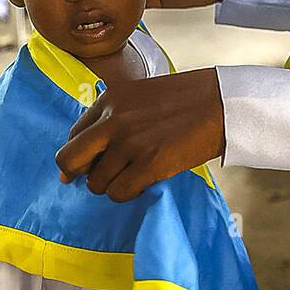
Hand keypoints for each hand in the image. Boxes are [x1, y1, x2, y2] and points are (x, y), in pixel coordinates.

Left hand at [55, 68, 224, 201]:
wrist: (220, 104)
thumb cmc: (184, 99)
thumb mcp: (139, 96)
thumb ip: (113, 118)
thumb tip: (90, 155)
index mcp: (108, 100)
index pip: (73, 136)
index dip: (80, 155)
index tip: (91, 164)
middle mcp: (112, 121)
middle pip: (69, 160)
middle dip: (79, 174)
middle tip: (99, 177)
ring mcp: (129, 144)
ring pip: (96, 183)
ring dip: (112, 185)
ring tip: (134, 176)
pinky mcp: (149, 165)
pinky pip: (119, 193)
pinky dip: (129, 193)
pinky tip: (145, 183)